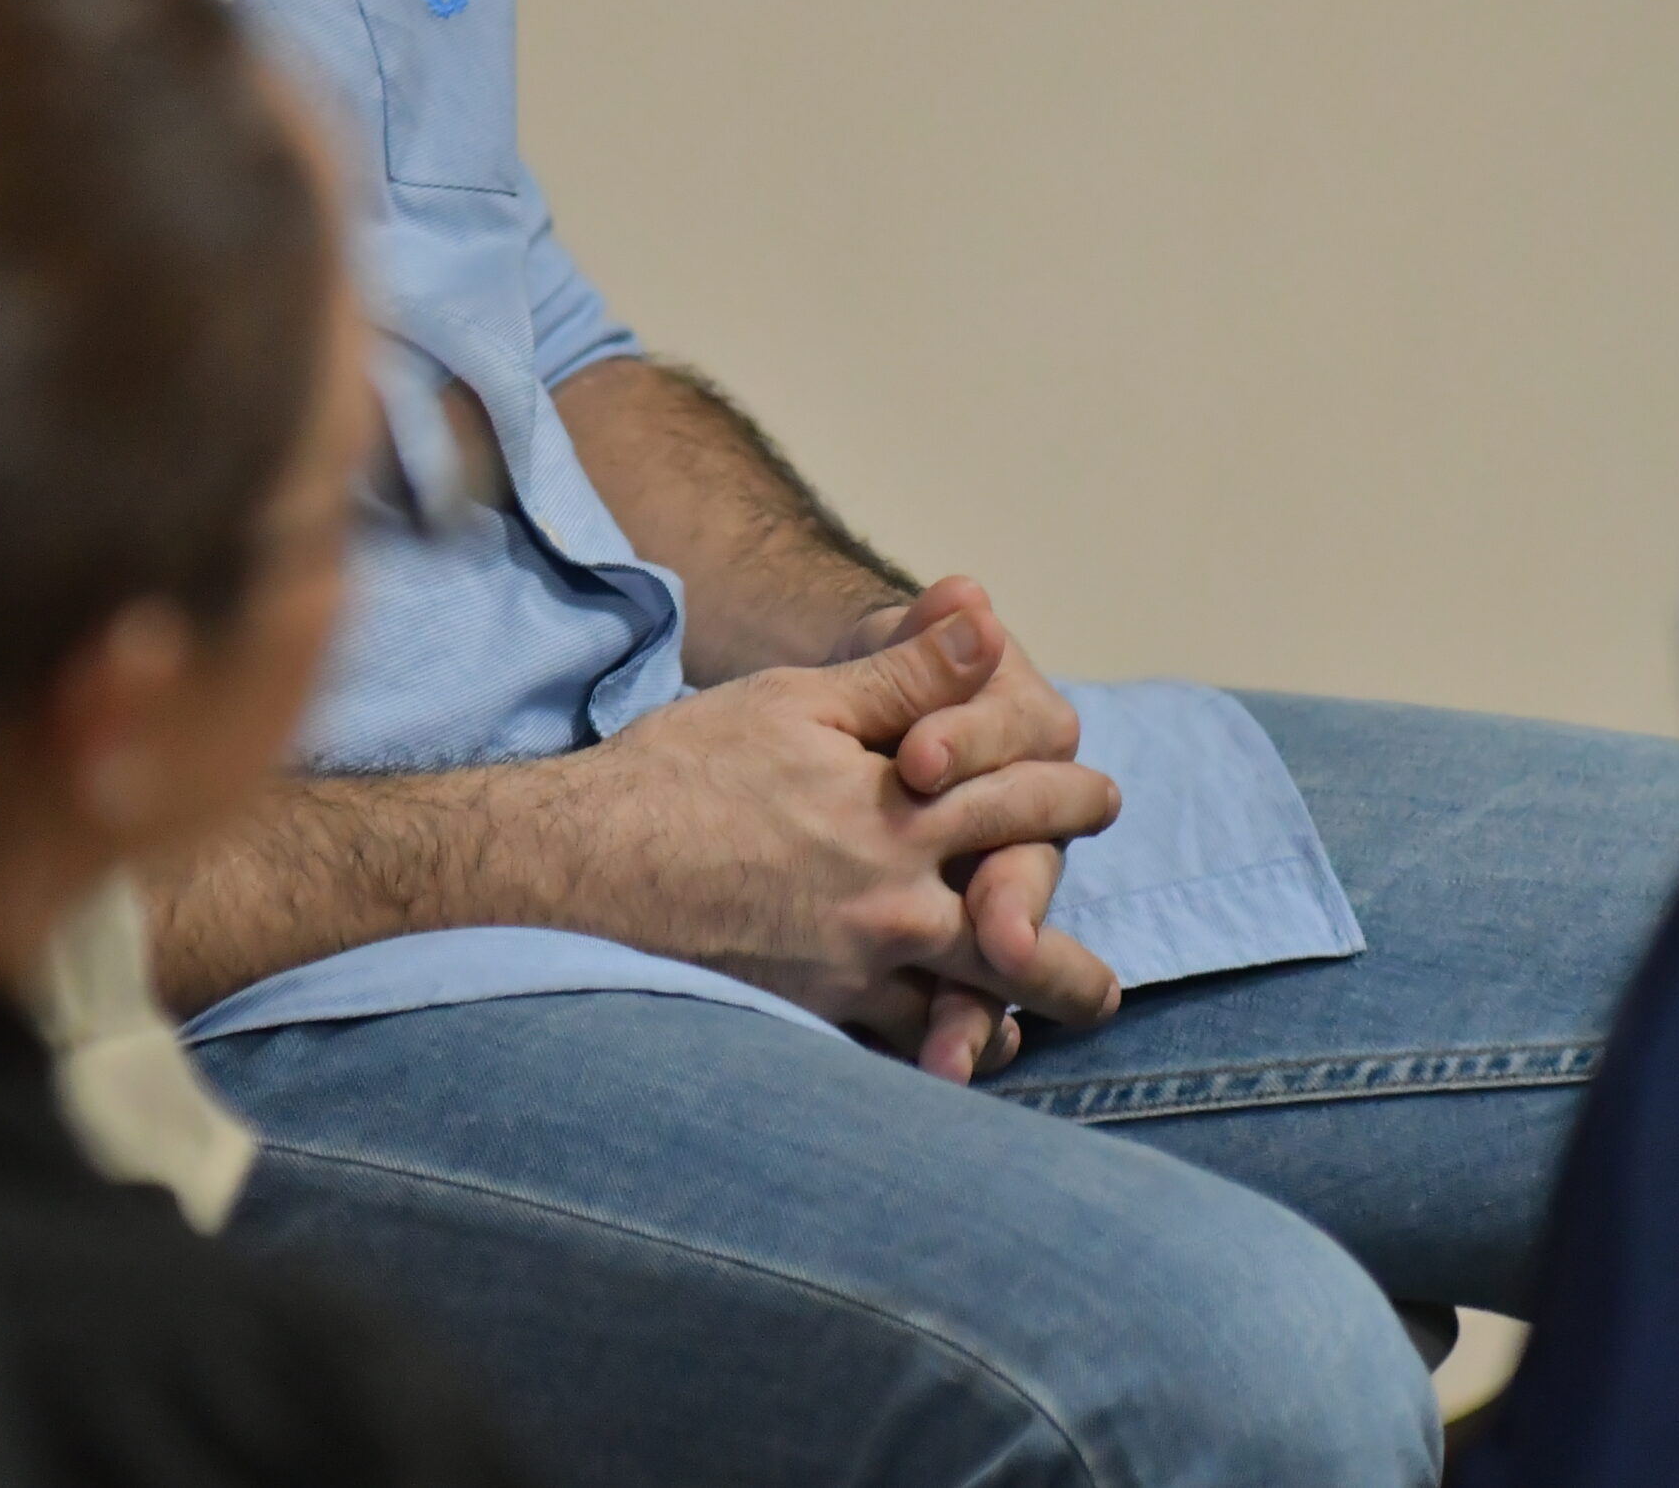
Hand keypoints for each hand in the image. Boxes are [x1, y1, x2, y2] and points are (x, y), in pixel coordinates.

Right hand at [576, 607, 1120, 1045]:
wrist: (581, 869)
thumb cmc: (681, 773)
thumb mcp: (796, 701)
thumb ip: (903, 672)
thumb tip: (987, 619)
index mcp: (902, 814)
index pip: (1020, 803)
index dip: (1065, 796)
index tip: (1097, 796)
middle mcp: (895, 903)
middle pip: (1017, 938)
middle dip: (1063, 957)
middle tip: (1097, 980)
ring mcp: (855, 970)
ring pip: (963, 1011)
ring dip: (1008, 1024)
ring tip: (1032, 1036)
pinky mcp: (809, 1015)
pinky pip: (891, 1046)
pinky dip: (926, 1052)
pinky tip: (939, 1060)